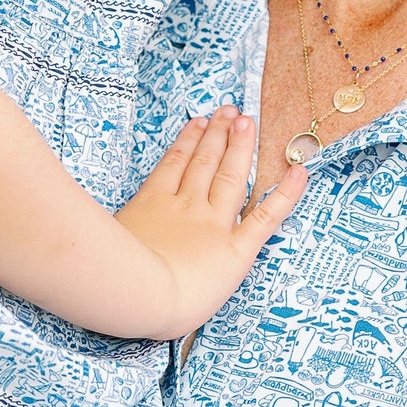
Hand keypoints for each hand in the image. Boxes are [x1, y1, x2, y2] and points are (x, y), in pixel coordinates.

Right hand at [115, 107, 304, 333]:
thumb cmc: (113, 278)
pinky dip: (286, 194)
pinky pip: (267, 216)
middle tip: (230, 112)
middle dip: (219, 134)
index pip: (175, 163)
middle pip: (205, 162)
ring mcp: (213, 224)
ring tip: (247, 122)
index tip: (199, 121)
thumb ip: (118, 228)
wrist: (139, 294)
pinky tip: (299, 172)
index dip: (189, 140)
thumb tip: (114, 228)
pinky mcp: (237, 248)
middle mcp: (186, 206)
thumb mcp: (107, 240)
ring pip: (231, 177)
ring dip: (240, 147)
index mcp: (153, 204)